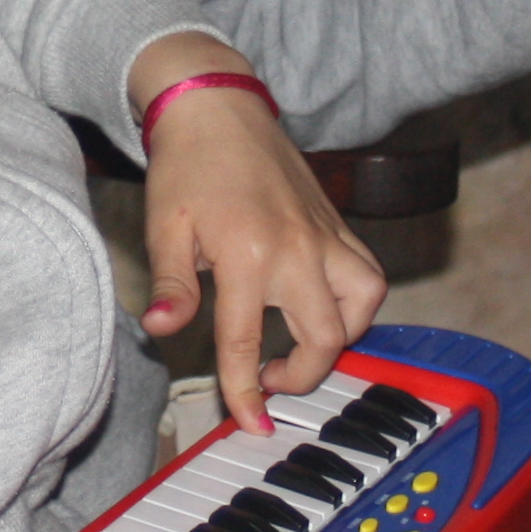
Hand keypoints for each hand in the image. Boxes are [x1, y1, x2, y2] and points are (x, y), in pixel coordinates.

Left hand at [132, 32, 386, 431]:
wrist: (218, 107)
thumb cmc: (186, 166)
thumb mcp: (165, 228)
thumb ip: (171, 285)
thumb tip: (160, 329)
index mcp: (247, 253)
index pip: (247, 341)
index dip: (246, 391)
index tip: (251, 424)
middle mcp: (298, 248)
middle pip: (325, 338)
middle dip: (303, 377)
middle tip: (270, 380)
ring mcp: (324, 235)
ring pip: (364, 306)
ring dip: (341, 338)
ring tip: (305, 344)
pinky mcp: (338, 224)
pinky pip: (369, 276)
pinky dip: (359, 304)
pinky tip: (325, 308)